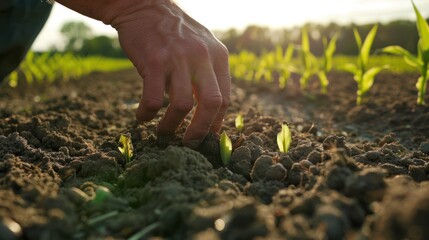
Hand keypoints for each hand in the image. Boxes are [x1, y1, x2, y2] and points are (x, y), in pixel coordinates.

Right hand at [110, 1, 230, 146]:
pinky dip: (147, 114)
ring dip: (171, 127)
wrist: (143, 6)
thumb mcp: (202, 46)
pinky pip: (153, 100)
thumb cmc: (173, 33)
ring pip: (182, 106)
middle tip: (189, 144)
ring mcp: (178, 58)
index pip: (225, 99)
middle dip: (200, 132)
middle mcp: (202, 57)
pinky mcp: (154, 61)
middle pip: (211, 105)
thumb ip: (209, 73)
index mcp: (218, 56)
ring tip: (163, 133)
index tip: (206, 137)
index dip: (216, 123)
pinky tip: (142, 117)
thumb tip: (210, 111)